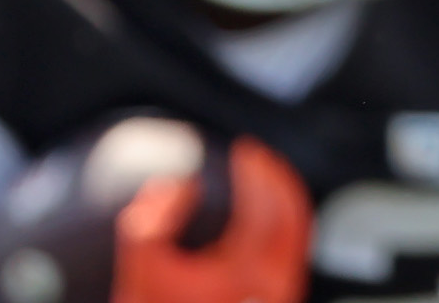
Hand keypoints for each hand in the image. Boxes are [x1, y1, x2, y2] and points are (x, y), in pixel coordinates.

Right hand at [112, 133, 312, 302]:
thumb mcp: (141, 268)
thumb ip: (148, 221)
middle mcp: (273, 286)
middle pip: (292, 215)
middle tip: (254, 157)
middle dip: (275, 178)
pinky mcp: (278, 300)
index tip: (243, 150)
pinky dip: (283, 223)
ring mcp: (281, 295)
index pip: (267, 207)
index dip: (258, 171)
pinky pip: (292, 252)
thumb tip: (177, 186)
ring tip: (259, 177)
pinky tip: (263, 213)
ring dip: (282, 198)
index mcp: (246, 273)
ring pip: (298, 233)